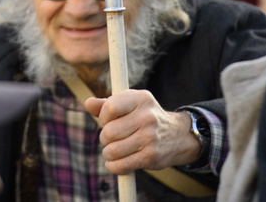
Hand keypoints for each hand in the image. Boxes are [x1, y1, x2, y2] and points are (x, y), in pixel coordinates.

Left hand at [85, 90, 200, 173]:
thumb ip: (108, 104)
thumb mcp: (131, 104)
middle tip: (112, 138)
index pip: (109, 108)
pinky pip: (120, 166)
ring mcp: (150, 137)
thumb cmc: (146, 117)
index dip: (103, 117)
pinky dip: (113, 166)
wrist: (177, 136)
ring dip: (108, 153)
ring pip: (112, 151)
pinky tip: (115, 162)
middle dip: (105, 137)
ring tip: (114, 150)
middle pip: (108, 132)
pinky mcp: (150, 157)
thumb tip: (88, 103)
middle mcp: (147, 117)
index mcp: (141, 99)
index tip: (108, 120)